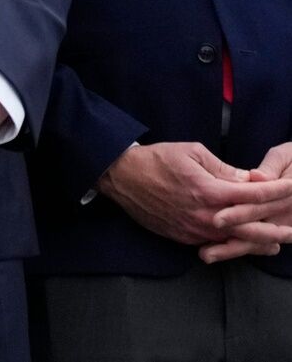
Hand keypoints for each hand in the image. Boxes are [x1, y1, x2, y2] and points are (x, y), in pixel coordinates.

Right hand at [98, 143, 291, 251]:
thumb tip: (248, 180)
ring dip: (258, 243)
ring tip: (276, 244)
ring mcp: (194, 230)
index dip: (276, 191)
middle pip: (251, 228)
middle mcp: (206, 215)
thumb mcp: (192, 153)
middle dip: (276, 229)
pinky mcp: (183, 237)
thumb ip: (223, 169)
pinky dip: (232, 245)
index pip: (253, 194)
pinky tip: (242, 244)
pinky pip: (214, 244)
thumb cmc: (157, 160)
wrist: (122, 177)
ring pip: (234, 242)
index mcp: (210, 190)